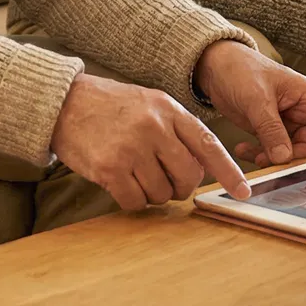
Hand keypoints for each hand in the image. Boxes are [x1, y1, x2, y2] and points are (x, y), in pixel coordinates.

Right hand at [49, 73, 251, 210]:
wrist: (62, 103)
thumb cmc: (110, 107)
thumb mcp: (149, 104)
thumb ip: (177, 130)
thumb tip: (202, 168)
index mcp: (168, 110)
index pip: (208, 146)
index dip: (228, 172)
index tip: (243, 193)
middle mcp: (153, 127)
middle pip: (187, 178)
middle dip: (179, 187)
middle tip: (161, 178)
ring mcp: (131, 148)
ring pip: (161, 193)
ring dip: (150, 192)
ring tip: (133, 172)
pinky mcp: (110, 168)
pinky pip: (135, 201)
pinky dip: (130, 199)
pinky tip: (119, 182)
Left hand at [195, 39, 305, 166]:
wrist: (215, 65)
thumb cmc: (240, 69)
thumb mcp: (256, 99)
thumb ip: (271, 129)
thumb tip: (284, 158)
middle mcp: (301, 112)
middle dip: (294, 158)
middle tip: (272, 162)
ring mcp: (285, 122)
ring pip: (290, 152)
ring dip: (273, 159)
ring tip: (254, 156)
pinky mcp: (268, 130)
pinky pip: (271, 151)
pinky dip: (258, 154)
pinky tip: (242, 150)